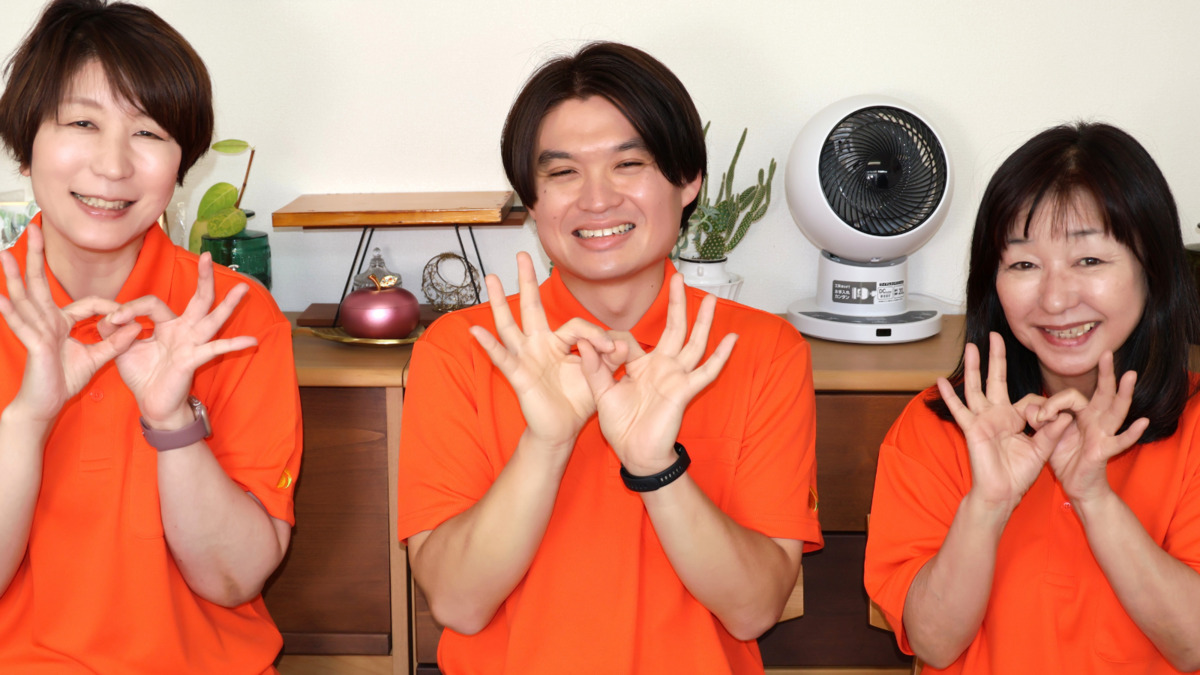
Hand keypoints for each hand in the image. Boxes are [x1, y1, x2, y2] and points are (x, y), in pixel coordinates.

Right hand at [0, 224, 139, 423]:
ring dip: (14, 276)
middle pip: (40, 283)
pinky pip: (21, 325)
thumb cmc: (64, 381)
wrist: (46, 404)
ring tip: (5, 254)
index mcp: (60, 323)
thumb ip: (116, 343)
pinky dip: (11, 311)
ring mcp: (36, 330)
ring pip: (25, 298)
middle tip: (33, 228)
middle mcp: (46, 321)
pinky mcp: (33, 344)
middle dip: (37, 257)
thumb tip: (137, 328)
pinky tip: (0, 298)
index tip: (126, 315)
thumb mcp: (96, 359)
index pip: (87, 303)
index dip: (110, 308)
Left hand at [100, 253, 256, 425]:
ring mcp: (192, 344)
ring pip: (212, 319)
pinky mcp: (194, 359)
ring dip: (228, 304)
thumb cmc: (142, 375)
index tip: (112, 320)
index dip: (130, 308)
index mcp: (166, 325)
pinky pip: (215, 350)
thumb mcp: (122, 349)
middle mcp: (183, 331)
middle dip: (203, 278)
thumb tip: (106, 316)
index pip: (152, 303)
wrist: (152, 403)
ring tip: (243, 288)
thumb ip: (114, 331)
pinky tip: (251, 341)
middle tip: (208, 256)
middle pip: (197, 300)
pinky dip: (233, 345)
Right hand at [468, 252, 614, 449]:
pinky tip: (476, 331)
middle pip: (532, 307)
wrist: (562, 430)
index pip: (577, 327)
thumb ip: (609, 360)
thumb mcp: (599, 377)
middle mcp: (539, 344)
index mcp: (559, 343)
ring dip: (499, 302)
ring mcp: (525, 358)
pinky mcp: (518, 375)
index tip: (614, 351)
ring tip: (489, 278)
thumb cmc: (577, 402)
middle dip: (527, 281)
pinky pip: (502, 358)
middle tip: (522, 254)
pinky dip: (489, 345)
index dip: (596, 336)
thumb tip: (623, 343)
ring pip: (510, 325)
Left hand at [577, 274, 735, 474]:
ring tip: (712, 299)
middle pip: (674, 328)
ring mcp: (676, 377)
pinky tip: (732, 339)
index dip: (613, 342)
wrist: (635, 454)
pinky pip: (706, 371)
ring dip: (703, 321)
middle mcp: (662, 367)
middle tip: (680, 278)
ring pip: (694, 343)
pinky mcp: (685, 390)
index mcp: (642, 366)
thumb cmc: (621, 426)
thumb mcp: (601, 393)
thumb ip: (594, 367)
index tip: (595, 346)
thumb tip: (583, 342)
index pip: (632, 341)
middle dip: (677, 304)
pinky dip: (720, 356)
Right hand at [938, 332, 1072, 512]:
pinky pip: (960, 410)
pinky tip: (941, 381)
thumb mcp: (1041, 450)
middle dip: (996, 358)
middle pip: (996, 380)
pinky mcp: (972, 429)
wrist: (1002, 493)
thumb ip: (1052, 431)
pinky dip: (949, 396)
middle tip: (996, 336)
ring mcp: (982, 420)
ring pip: (976, 388)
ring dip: (974, 367)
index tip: (1049, 421)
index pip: (1027, 399)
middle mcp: (996, 415)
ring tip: (971, 347)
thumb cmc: (1019, 475)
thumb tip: (1065, 414)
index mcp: (1014, 419)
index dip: (1042, 407)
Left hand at [1047, 352, 1147, 505]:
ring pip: (1116, 411)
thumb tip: (1028, 407)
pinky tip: (1142, 422)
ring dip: (1123, 394)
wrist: (1077, 485)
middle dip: (1105, 374)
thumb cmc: (1065, 457)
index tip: (1038, 417)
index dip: (1053, 404)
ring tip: (1129, 376)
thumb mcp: (1047, 436)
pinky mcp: (1105, 451)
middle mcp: (1096, 421)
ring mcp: (1104, 434)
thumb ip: (1039, 421)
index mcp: (1082, 414)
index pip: (1071, 397)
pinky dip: (1131, 433)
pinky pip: (1120, 441)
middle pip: (1103, 394)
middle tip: (1107, 353)